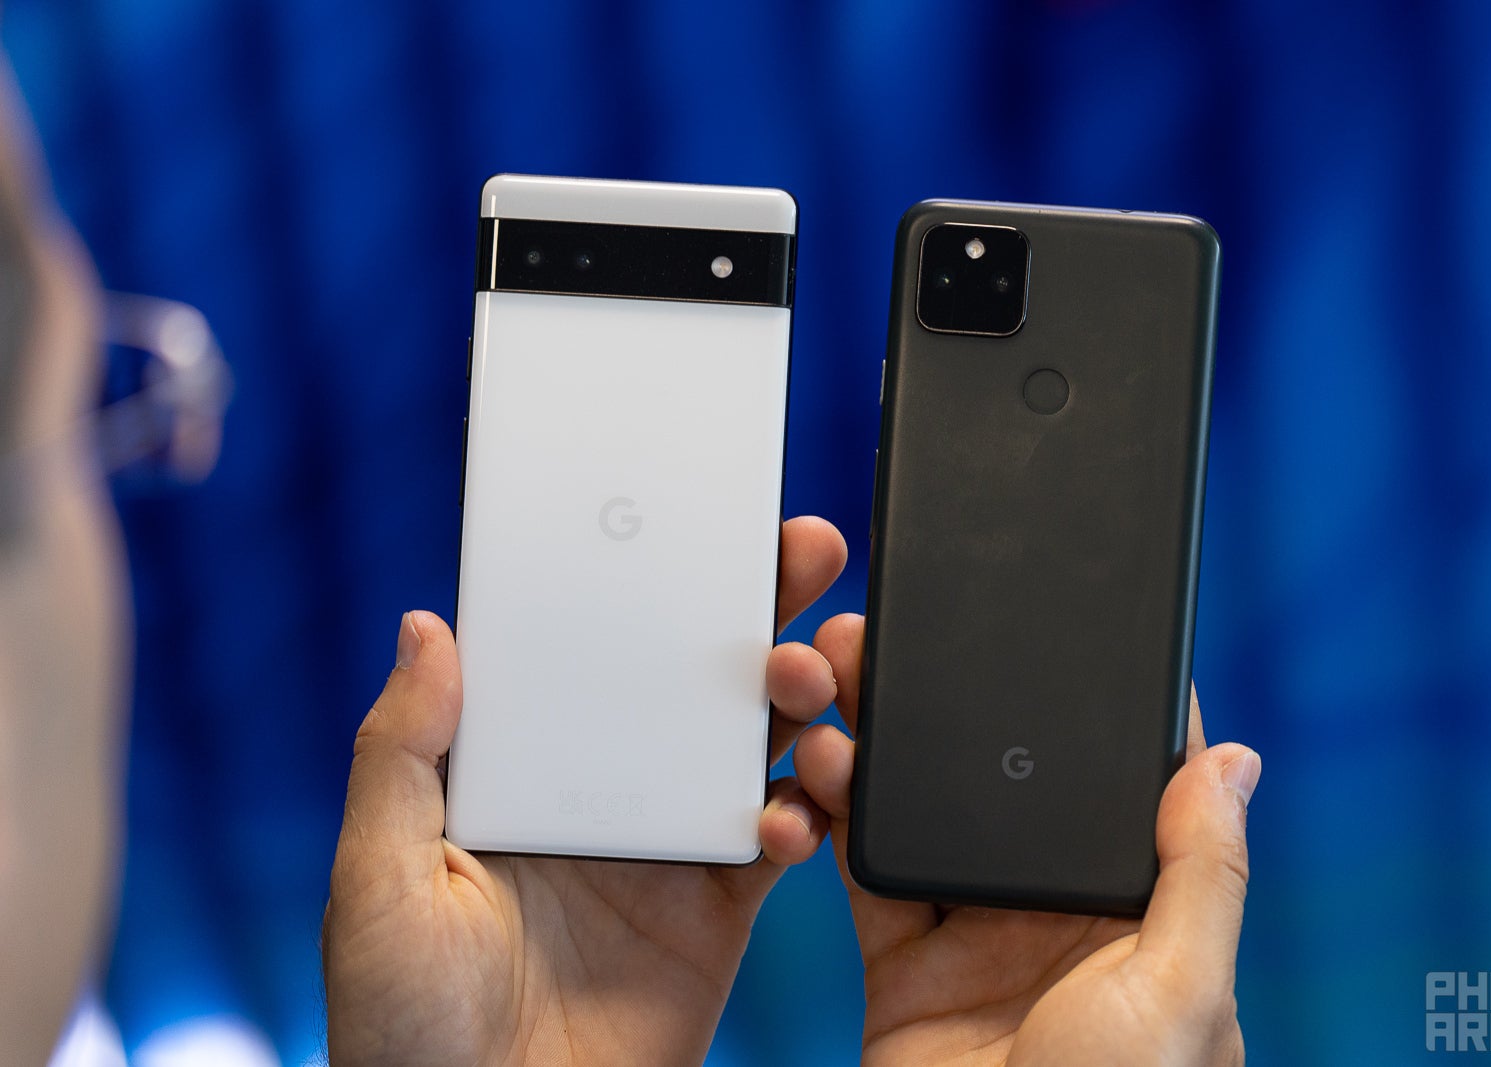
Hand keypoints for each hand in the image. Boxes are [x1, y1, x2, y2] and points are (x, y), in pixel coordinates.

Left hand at [322, 517, 846, 1065]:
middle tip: (802, 548)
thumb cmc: (404, 1026)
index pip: (589, 647)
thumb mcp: (378, 882)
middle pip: (689, 674)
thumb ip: (401, 757)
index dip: (640, 579)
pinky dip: (810, 814)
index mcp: (524, 764)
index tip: (691, 515)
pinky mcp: (721, 907)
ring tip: (812, 669)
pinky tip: (797, 813)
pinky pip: (786, 837)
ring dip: (796, 693)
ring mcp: (669, 843)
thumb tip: (426, 625)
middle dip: (751, 603)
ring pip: (754, 739)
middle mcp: (605, 787)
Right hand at [795, 613, 1257, 1065]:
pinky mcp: (903, 964)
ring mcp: (973, 935)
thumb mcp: (1181, 997)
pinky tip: (820, 764)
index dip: (1087, 706)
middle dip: (959, 704)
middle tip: (906, 631)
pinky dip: (836, 816)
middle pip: (1003, 783)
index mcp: (1136, 911)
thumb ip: (1203, 876)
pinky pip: (866, 873)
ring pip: (926, 812)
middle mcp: (1052, 912)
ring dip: (885, 745)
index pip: (1117, 785)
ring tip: (844, 681)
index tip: (1055, 620)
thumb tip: (1236, 753)